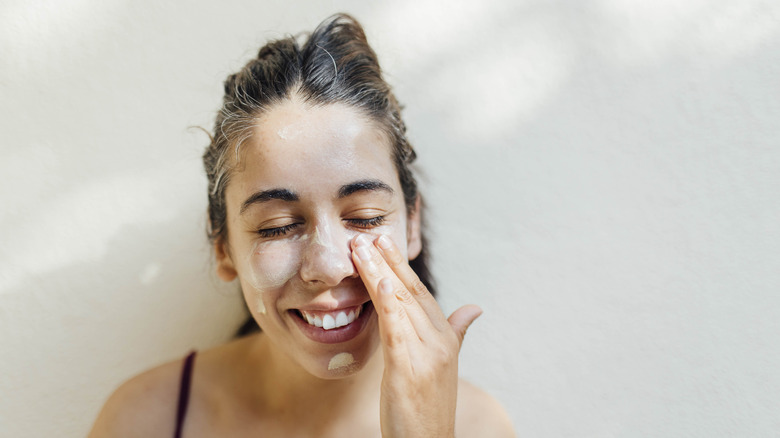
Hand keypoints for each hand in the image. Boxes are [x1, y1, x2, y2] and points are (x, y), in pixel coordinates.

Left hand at [351, 234, 481, 437]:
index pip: (420, 294)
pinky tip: (381, 283)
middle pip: (410, 293)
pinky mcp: (409, 371)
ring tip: (361, 250)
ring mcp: (426, 356)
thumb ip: (457, 332)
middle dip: (388, 262)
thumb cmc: (429, 406)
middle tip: (369, 236)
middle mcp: (439, 342)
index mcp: (445, 339)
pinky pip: (397, 331)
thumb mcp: (443, 366)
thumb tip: (475, 307)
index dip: (401, 267)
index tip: (384, 243)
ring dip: (379, 274)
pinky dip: (390, 305)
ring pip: (400, 305)